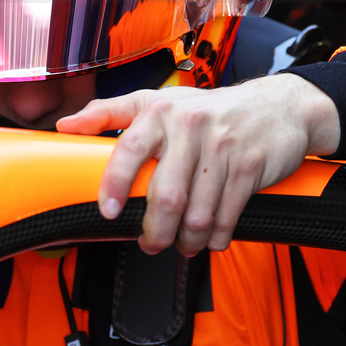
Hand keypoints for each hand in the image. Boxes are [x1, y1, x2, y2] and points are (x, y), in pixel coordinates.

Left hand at [56, 74, 339, 255]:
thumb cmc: (209, 109)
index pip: (129, 148)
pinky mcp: (250, 166)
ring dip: (187, 241)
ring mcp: (223, 146)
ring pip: (197, 214)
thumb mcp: (156, 101)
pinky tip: (211, 239)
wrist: (280, 106)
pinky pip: (227, 216)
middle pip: (166, 195)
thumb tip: (65, 126)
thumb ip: (108, 113)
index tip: (108, 212)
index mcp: (160, 110)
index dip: (116, 183)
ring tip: (182, 244)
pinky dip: (216, 238)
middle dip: (155, 231)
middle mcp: (190, 125)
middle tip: (150, 243)